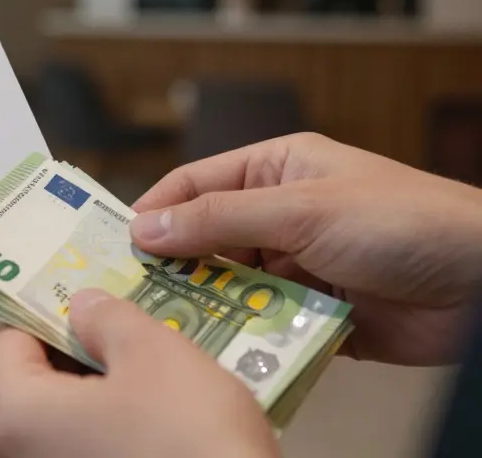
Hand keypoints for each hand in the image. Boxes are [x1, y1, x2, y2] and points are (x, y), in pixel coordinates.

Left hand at [0, 289, 277, 457]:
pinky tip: (168, 413)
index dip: (50, 310)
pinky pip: (95, 446)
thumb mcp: (152, 353)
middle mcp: (20, 455)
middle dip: (83, 349)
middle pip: (40, 381)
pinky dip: (122, 426)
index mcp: (14, 413)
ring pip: (73, 416)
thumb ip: (106, 318)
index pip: (11, 341)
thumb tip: (81, 306)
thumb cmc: (184, 435)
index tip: (91, 293)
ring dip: (110, 388)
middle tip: (132, 323)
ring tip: (161, 364)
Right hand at [130, 132, 481, 365]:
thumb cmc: (406, 222)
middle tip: (135, 297)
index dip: (155, 212)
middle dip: (175, 268)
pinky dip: (245, 339)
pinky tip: (223, 353)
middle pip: (207, 241)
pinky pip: (265, 327)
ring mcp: (300, 267)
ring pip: (232, 288)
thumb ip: (220, 218)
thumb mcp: (302, 209)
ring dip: (210, 308)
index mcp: (277, 171)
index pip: (196, 184)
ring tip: (175, 330)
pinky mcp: (317, 315)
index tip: (117, 246)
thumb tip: (145, 226)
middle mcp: (283, 216)